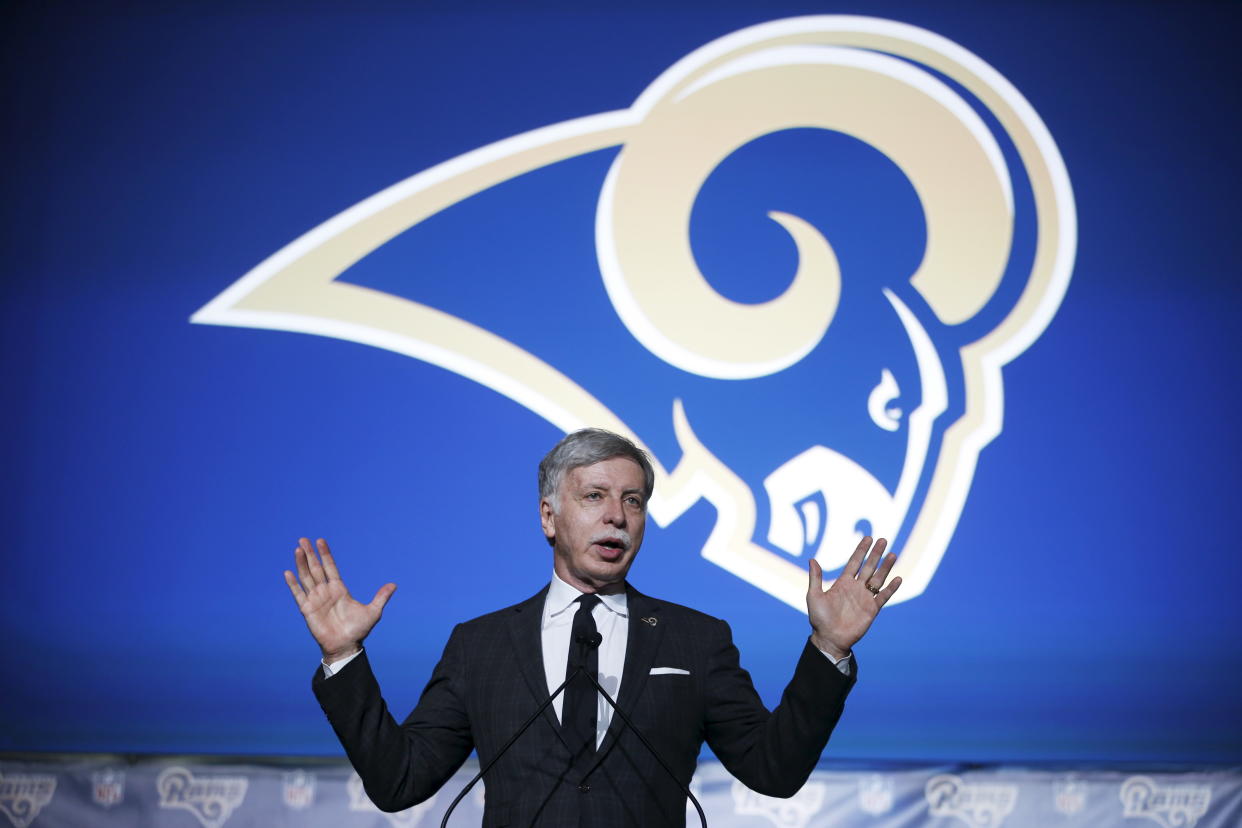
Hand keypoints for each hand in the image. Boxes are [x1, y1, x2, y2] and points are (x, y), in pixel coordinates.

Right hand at [283, 537, 396, 661]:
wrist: (346, 646)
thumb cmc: (358, 630)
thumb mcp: (373, 612)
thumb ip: (381, 597)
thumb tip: (394, 585)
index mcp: (339, 589)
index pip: (330, 567)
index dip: (325, 554)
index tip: (320, 541)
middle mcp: (326, 591)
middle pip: (316, 568)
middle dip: (310, 554)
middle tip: (303, 539)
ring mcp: (316, 599)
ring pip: (306, 577)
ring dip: (301, 564)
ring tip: (297, 549)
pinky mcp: (307, 609)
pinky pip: (298, 594)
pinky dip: (293, 584)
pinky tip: (288, 572)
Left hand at [807, 536, 900, 659]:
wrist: (829, 638)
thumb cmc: (819, 619)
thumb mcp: (814, 596)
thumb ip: (816, 578)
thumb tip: (812, 559)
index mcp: (843, 583)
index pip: (855, 562)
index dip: (861, 550)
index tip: (868, 538)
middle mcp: (856, 588)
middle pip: (869, 567)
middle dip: (876, 554)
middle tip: (883, 540)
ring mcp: (865, 598)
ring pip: (878, 579)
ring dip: (886, 567)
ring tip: (893, 555)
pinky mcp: (872, 609)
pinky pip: (883, 596)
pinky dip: (891, 588)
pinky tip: (898, 578)